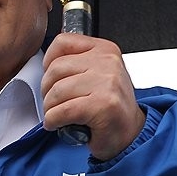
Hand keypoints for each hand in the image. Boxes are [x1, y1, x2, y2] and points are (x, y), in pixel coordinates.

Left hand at [42, 32, 146, 160]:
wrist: (130, 133)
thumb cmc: (110, 107)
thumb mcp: (97, 74)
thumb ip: (76, 63)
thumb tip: (46, 65)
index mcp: (105, 50)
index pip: (63, 42)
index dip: (48, 61)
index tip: (51, 77)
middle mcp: (108, 62)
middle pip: (56, 69)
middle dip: (47, 90)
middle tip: (53, 102)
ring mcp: (107, 83)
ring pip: (57, 91)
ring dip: (50, 108)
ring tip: (57, 115)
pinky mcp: (103, 105)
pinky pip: (62, 111)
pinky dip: (53, 120)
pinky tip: (58, 124)